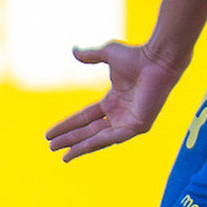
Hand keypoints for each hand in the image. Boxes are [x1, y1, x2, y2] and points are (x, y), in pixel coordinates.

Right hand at [45, 42, 179, 162]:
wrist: (156, 59)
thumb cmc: (137, 55)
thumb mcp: (107, 54)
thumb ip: (90, 56)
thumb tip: (74, 51)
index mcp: (113, 101)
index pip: (85, 117)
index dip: (67, 125)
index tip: (50, 133)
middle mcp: (119, 114)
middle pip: (88, 131)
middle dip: (69, 139)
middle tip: (50, 147)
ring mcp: (128, 122)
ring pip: (98, 138)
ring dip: (79, 146)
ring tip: (61, 155)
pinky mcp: (137, 126)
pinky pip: (112, 138)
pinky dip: (95, 143)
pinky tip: (79, 149)